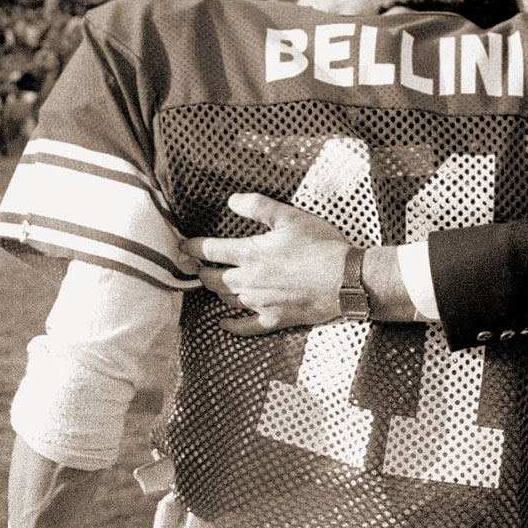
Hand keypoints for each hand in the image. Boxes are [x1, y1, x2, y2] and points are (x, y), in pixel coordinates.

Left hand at [181, 193, 349, 333]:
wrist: (345, 280)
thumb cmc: (320, 245)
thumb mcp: (290, 217)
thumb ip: (258, 206)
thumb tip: (232, 200)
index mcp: (250, 254)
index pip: (210, 251)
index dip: (193, 247)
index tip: (182, 245)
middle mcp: (248, 281)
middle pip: (212, 278)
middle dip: (200, 271)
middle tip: (194, 265)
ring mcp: (260, 303)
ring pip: (227, 299)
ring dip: (216, 291)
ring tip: (212, 283)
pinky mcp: (274, 319)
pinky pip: (246, 326)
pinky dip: (232, 326)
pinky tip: (224, 323)